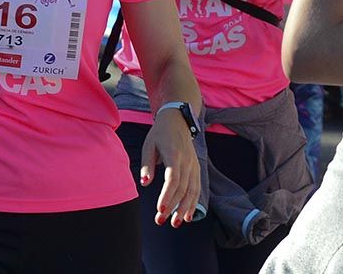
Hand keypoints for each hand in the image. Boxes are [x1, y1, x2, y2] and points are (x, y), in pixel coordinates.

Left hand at [141, 109, 199, 227]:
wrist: (178, 120)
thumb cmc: (160, 134)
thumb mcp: (149, 145)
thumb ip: (147, 165)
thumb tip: (145, 183)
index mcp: (174, 155)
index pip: (173, 179)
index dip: (167, 196)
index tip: (160, 209)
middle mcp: (187, 161)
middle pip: (182, 188)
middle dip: (172, 207)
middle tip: (160, 221)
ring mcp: (193, 165)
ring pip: (192, 190)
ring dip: (184, 208)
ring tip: (176, 223)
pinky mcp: (196, 168)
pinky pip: (197, 188)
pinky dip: (194, 202)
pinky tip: (188, 216)